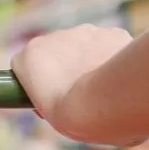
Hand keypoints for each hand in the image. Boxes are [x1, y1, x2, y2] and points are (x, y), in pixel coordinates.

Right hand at [11, 24, 145, 145]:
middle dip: (66, 67)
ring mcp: (85, 32)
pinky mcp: (112, 32)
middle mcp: (53, 37)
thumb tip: (63, 96)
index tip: (51, 97)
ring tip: (102, 88)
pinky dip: (113, 57)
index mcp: (29, 56)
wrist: (105, 105)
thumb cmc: (72, 117)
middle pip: (57, 51)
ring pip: (85, 45)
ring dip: (89, 60)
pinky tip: (120, 78)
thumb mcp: (46, 111)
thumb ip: (48, 94)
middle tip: (77, 94)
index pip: (28, 63)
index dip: (39, 81)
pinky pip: (110, 44)